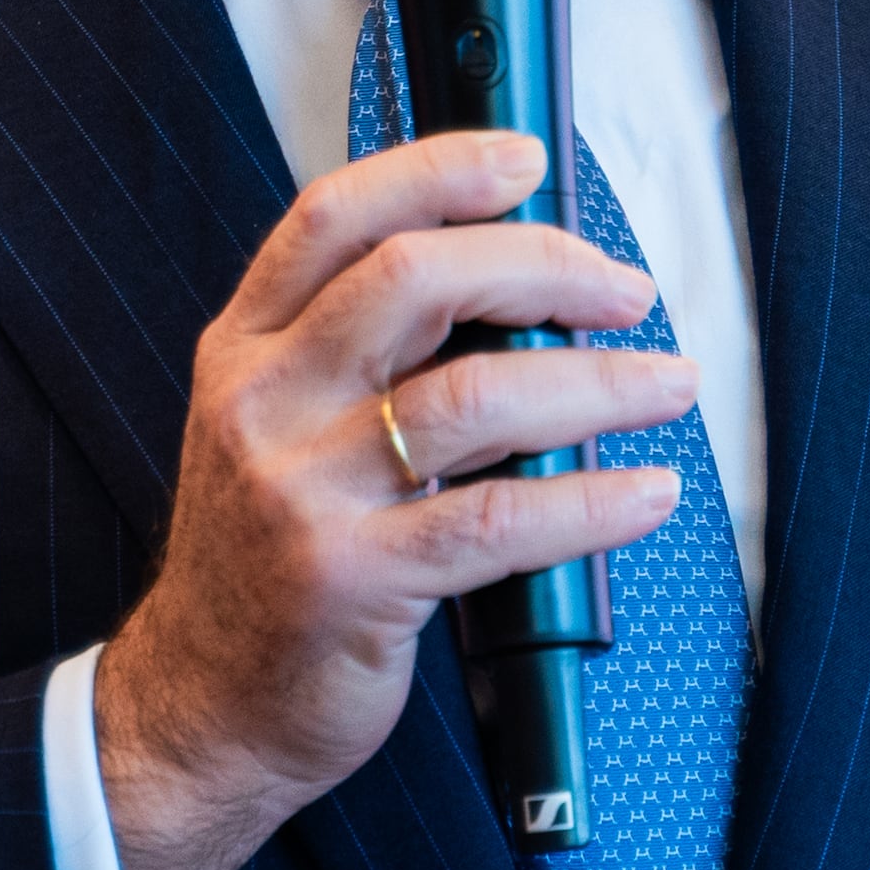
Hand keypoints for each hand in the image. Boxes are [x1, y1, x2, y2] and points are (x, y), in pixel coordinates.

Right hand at [96, 132, 691, 869]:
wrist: (203, 706)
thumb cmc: (264, 562)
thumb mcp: (271, 427)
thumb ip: (353, 350)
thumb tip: (508, 279)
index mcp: (243, 349)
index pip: (335, 216)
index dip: (438, 169)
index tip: (527, 162)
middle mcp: (264, 404)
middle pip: (417, 279)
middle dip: (544, 266)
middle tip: (624, 291)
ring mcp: (302, 492)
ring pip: (478, 397)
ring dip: (599, 383)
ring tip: (666, 384)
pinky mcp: (353, 579)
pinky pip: (501, 521)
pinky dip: (593, 501)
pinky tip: (644, 492)